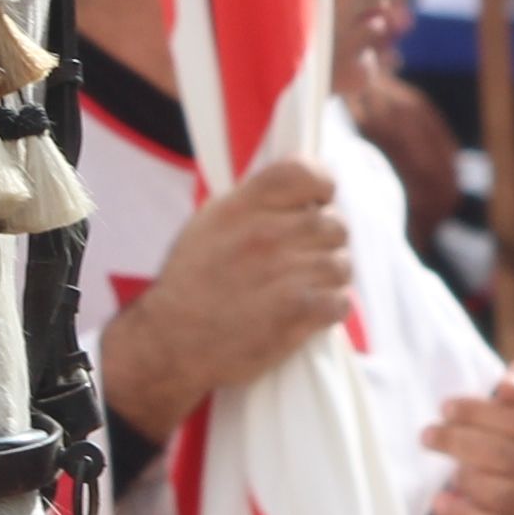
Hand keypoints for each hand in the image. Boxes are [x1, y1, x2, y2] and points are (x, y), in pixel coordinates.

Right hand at [99, 161, 352, 436]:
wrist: (171, 341)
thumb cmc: (191, 283)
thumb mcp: (207, 225)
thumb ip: (252, 205)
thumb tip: (300, 196)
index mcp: (240, 206)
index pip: (301, 172)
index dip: (321, 185)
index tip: (318, 201)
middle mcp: (264, 233)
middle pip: (333, 223)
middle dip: (326, 242)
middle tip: (307, 257)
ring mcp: (282, 272)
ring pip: (341, 264)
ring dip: (330, 279)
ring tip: (306, 288)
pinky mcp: (296, 312)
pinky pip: (340, 301)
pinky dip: (330, 308)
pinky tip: (308, 312)